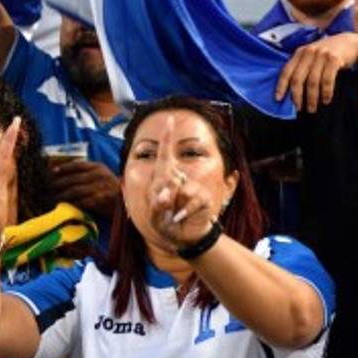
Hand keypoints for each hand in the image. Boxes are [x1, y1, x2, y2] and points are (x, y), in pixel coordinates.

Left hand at [49, 159, 120, 214]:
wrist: (125, 199)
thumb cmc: (108, 186)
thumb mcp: (100, 174)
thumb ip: (85, 171)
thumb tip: (61, 170)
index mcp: (98, 167)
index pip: (77, 165)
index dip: (63, 167)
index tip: (52, 171)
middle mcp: (99, 176)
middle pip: (74, 179)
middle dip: (59, 183)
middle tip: (48, 187)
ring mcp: (101, 188)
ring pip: (76, 190)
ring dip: (62, 195)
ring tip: (53, 197)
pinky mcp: (101, 200)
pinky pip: (82, 201)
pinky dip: (72, 203)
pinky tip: (64, 205)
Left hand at [147, 116, 218, 248]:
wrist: (184, 238)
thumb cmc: (166, 223)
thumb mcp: (155, 215)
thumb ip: (157, 205)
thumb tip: (165, 195)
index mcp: (165, 178)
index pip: (165, 154)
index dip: (167, 137)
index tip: (169, 120)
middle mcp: (180, 178)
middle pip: (169, 177)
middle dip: (161, 196)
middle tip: (163, 210)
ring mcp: (193, 187)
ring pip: (181, 191)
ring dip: (174, 206)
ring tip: (173, 216)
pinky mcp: (203, 197)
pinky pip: (192, 201)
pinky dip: (184, 211)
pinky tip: (181, 217)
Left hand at [275, 32, 357, 111]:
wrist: (351, 42)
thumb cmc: (330, 52)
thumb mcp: (313, 55)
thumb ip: (303, 66)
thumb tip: (293, 89)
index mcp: (300, 52)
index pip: (286, 71)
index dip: (281, 86)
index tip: (279, 99)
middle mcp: (309, 52)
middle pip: (298, 78)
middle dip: (297, 96)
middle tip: (299, 108)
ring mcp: (322, 55)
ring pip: (312, 81)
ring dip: (312, 98)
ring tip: (313, 108)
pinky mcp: (334, 59)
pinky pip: (327, 80)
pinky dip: (326, 92)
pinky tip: (326, 100)